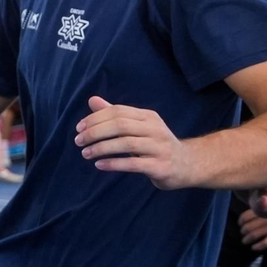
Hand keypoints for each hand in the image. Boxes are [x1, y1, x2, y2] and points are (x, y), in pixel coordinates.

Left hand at [74, 95, 195, 189]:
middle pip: (120, 125)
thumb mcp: (137, 126)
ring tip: (86, 153)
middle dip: (95, 132)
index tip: (79, 128)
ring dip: (101, 148)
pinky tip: (99, 165)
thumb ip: (115, 115)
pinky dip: (114, 163)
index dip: (95, 118)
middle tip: (78, 141)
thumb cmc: (155, 144)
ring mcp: (159, 148)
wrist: (187, 164)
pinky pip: (134, 164)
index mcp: (148, 117)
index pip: (117, 112)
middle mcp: (155, 129)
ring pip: (126, 144)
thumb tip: (92, 100)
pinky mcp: (160, 166)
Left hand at [238, 208, 266, 249]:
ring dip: (246, 240)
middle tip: (243, 234)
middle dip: (243, 232)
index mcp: (262, 211)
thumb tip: (247, 217)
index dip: (240, 222)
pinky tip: (254, 247)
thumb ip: (260, 211)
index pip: (244, 217)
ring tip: (246, 241)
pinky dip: (256, 247)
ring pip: (252, 236)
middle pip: (246, 228)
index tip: (240, 225)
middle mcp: (264, 219)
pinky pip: (263, 244)